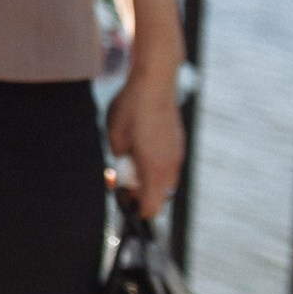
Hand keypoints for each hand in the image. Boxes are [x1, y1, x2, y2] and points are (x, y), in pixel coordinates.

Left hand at [108, 63, 186, 218]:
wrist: (155, 83)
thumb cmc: (131, 108)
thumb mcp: (114, 137)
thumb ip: (120, 161)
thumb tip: (123, 172)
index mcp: (154, 168)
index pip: (151, 207)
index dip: (136, 210)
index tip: (122, 201)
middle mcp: (170, 165)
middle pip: (159, 197)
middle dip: (140, 193)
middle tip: (120, 177)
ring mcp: (177, 154)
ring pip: (165, 181)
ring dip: (148, 179)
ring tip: (129, 160)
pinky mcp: (178, 144)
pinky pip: (168, 166)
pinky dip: (155, 166)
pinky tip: (140, 148)